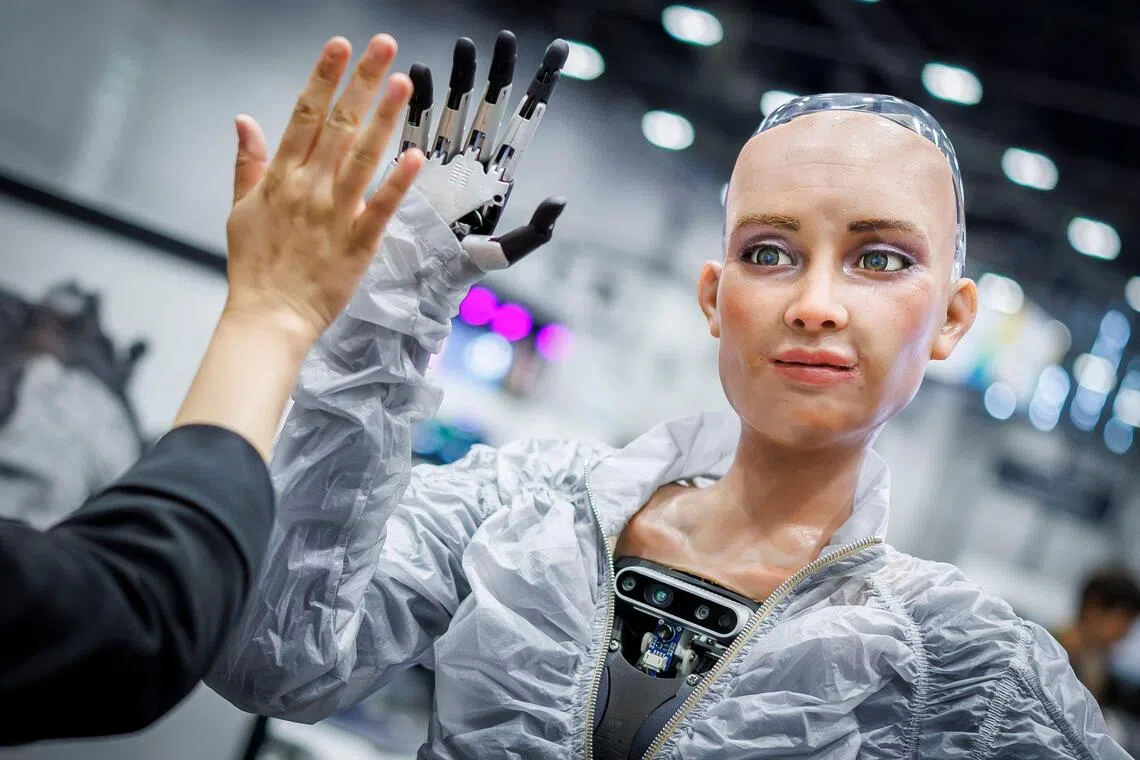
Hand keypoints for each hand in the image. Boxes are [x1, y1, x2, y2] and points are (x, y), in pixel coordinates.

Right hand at [223, 34, 424, 349]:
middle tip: (383, 46)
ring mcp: (335, 214)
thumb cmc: (256, 267)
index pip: (305, 115)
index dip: (323, 78)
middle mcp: (309, 188)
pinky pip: (381, 207)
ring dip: (383, 117)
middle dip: (361, 82)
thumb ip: (247, 163)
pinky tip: (415, 156)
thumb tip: (244, 121)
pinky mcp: (358, 243)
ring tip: (402, 83)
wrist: (269, 317)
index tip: (340, 46)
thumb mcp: (239, 210)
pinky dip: (397, 182)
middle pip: (339, 125)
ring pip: (362, 157)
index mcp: (281, 178)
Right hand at [399, 32, 567, 266]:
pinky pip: (414, 124)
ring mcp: (440, 160)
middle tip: (505, 39)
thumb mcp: (500, 256)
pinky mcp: (408, 164)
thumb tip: (558, 201)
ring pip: (454, 107)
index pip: (524, 124)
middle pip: (490, 106)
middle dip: (499, 72)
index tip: (558, 53)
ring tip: (464, 46)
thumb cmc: (456, 274)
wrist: (412, 284)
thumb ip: (532, 232)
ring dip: (459, 77)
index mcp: (497, 176)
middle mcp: (472, 162)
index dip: (540, 88)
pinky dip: (417, 100)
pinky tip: (419, 74)